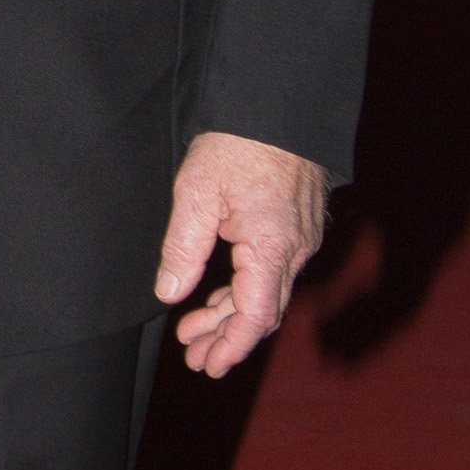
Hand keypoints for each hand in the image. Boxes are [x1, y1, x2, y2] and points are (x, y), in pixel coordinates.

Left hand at [154, 129, 327, 378]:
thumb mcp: (197, 193)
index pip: (255, 315)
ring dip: (232, 314)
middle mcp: (295, 248)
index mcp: (272, 247)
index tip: (208, 366)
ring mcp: (300, 237)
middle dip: (226, 338)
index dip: (231, 346)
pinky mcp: (296, 224)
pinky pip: (272, 271)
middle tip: (193, 357)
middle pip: (262, 311)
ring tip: (194, 330)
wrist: (277, 103)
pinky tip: (217, 294)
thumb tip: (169, 292)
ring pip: (267, 292)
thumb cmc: (237, 142)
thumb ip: (183, 248)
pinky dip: (245, 289)